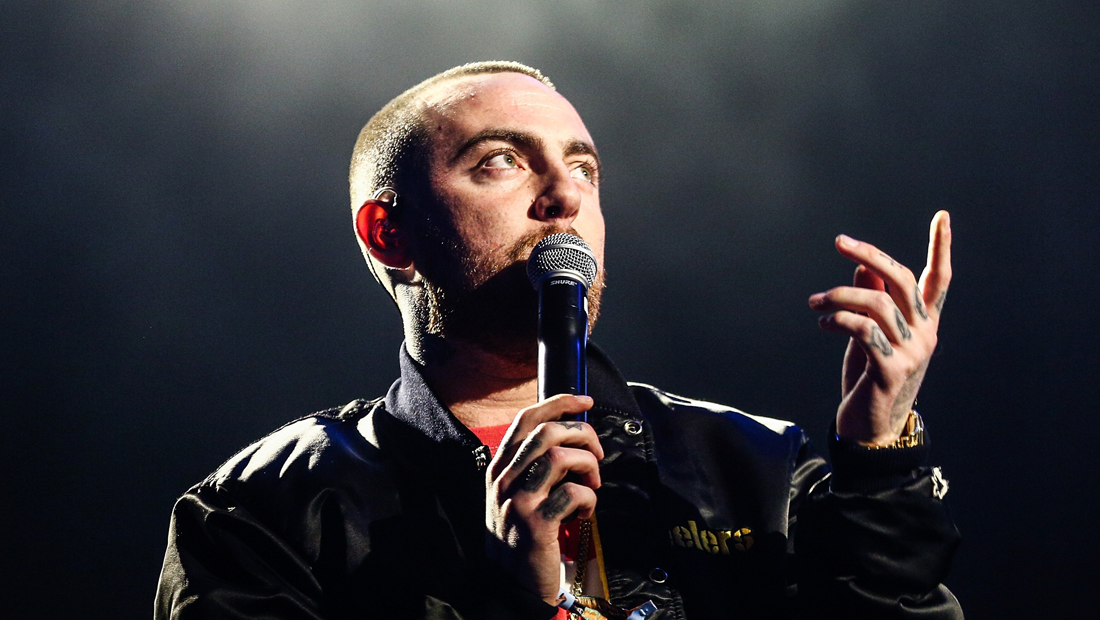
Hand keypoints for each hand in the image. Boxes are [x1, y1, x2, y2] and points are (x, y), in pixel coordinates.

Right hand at [484, 394, 603, 603]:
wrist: (509, 583)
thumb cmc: (520, 536)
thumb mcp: (514, 495)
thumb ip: (534, 466)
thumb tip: (571, 436)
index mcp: (500, 467)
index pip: (527, 420)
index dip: (559, 403)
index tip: (585, 401)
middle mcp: (505, 479)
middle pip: (548, 431)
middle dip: (583, 435)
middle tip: (596, 453)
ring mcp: (518, 500)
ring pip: (562, 456)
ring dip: (589, 466)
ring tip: (591, 485)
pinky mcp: (536, 523)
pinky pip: (574, 493)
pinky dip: (589, 500)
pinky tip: (584, 514)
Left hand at [809, 211, 951, 445]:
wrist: (871, 428)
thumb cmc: (869, 378)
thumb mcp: (871, 335)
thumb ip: (872, 301)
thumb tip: (863, 267)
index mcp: (924, 323)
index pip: (939, 279)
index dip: (941, 247)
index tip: (942, 216)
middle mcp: (925, 334)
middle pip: (902, 280)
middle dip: (870, 254)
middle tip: (840, 242)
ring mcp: (911, 353)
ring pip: (877, 304)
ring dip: (839, 296)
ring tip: (814, 302)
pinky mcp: (890, 370)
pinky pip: (863, 331)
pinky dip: (839, 320)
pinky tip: (823, 323)